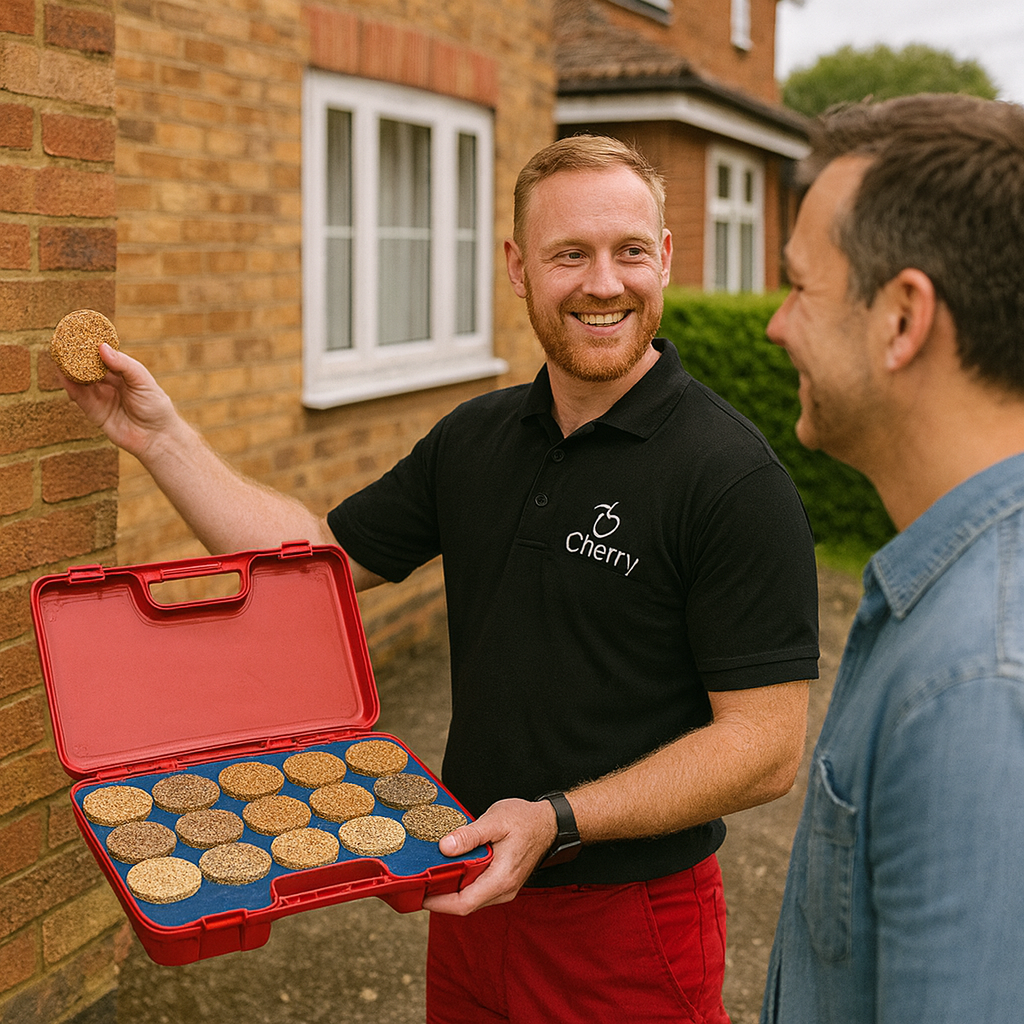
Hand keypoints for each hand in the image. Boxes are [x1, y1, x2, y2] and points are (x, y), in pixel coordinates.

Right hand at [59, 343, 178, 458]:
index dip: (92, 347)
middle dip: (76, 357)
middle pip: (89, 368)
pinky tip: (63, 375)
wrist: (157, 436)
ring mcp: (101, 398)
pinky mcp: (94, 412)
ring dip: (69, 370)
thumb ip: (123, 364)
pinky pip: (79, 398)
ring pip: (81, 381)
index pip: (104, 357)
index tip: (80, 334)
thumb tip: (102, 347)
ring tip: (58, 356)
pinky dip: (70, 386)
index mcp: (123, 374)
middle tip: (64, 343)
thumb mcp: (142, 380)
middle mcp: (109, 385)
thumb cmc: (156, 406)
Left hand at [421, 797, 556, 915]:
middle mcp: (503, 890)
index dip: (439, 903)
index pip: (464, 903)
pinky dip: (462, 885)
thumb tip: (444, 848)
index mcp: (501, 878)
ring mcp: (504, 889)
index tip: (420, 894)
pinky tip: (451, 870)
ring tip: (431, 875)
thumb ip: (470, 835)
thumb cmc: (525, 820)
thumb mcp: (496, 820)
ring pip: (470, 899)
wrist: (548, 823)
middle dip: (440, 897)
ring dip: (450, 891)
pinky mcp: (502, 884)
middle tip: (419, 882)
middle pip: (464, 904)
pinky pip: (478, 891)